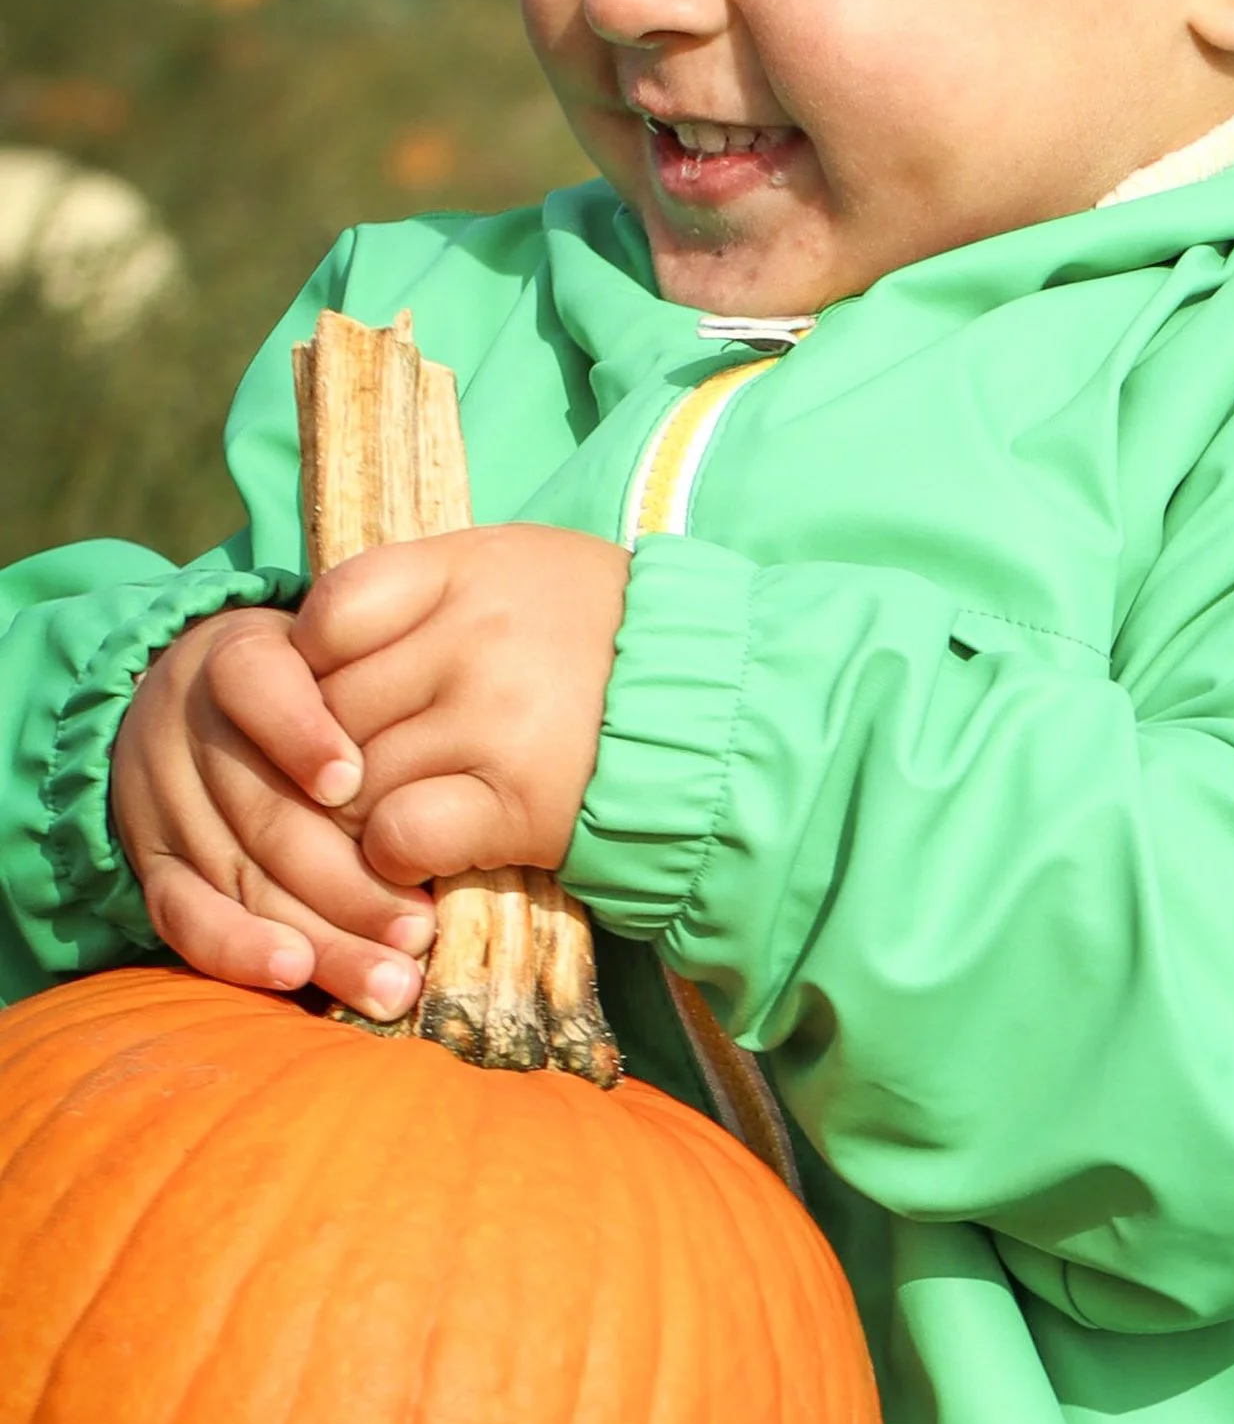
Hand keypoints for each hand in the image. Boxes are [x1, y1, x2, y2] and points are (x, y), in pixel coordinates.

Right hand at [109, 606, 437, 1017]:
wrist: (205, 701)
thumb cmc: (317, 686)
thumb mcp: (344, 661)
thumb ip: (385, 691)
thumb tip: (454, 780)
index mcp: (235, 657)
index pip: (256, 684)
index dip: (299, 734)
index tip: (349, 783)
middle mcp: (187, 727)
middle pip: (262, 808)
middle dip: (346, 879)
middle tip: (421, 927)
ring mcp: (161, 799)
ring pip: (239, 874)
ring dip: (319, 933)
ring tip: (392, 977)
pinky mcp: (151, 861)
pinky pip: (184, 916)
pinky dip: (239, 951)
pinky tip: (298, 974)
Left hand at [294, 525, 629, 887]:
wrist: (728, 711)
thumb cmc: (609, 639)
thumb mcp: (523, 571)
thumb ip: (429, 591)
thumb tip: (314, 647)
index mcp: (472, 569)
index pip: (332, 612)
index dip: (316, 664)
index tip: (343, 691)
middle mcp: (477, 638)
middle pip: (332, 706)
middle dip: (329, 750)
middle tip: (356, 770)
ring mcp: (498, 722)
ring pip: (355, 778)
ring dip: (360, 809)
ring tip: (397, 810)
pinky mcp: (521, 804)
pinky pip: (401, 835)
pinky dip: (394, 854)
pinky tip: (426, 846)